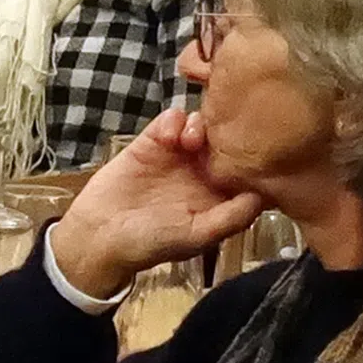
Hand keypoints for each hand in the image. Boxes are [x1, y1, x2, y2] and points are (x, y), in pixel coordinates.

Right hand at [48, 109, 263, 298]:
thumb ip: (231, 218)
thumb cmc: (151, 243)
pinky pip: (170, 120)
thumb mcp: (197, 236)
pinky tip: (168, 136)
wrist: (100, 235)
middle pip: (228, 140)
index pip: (248, 168)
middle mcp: (203, 171)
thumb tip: (263, 194)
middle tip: (221, 142)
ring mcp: (177, 154)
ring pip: (203, 125)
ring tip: (190, 141)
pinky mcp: (151, 142)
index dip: (256, 158)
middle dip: (229, 134)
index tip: (256, 154)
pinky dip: (174, 120)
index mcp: (219, 195)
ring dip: (202, 126)